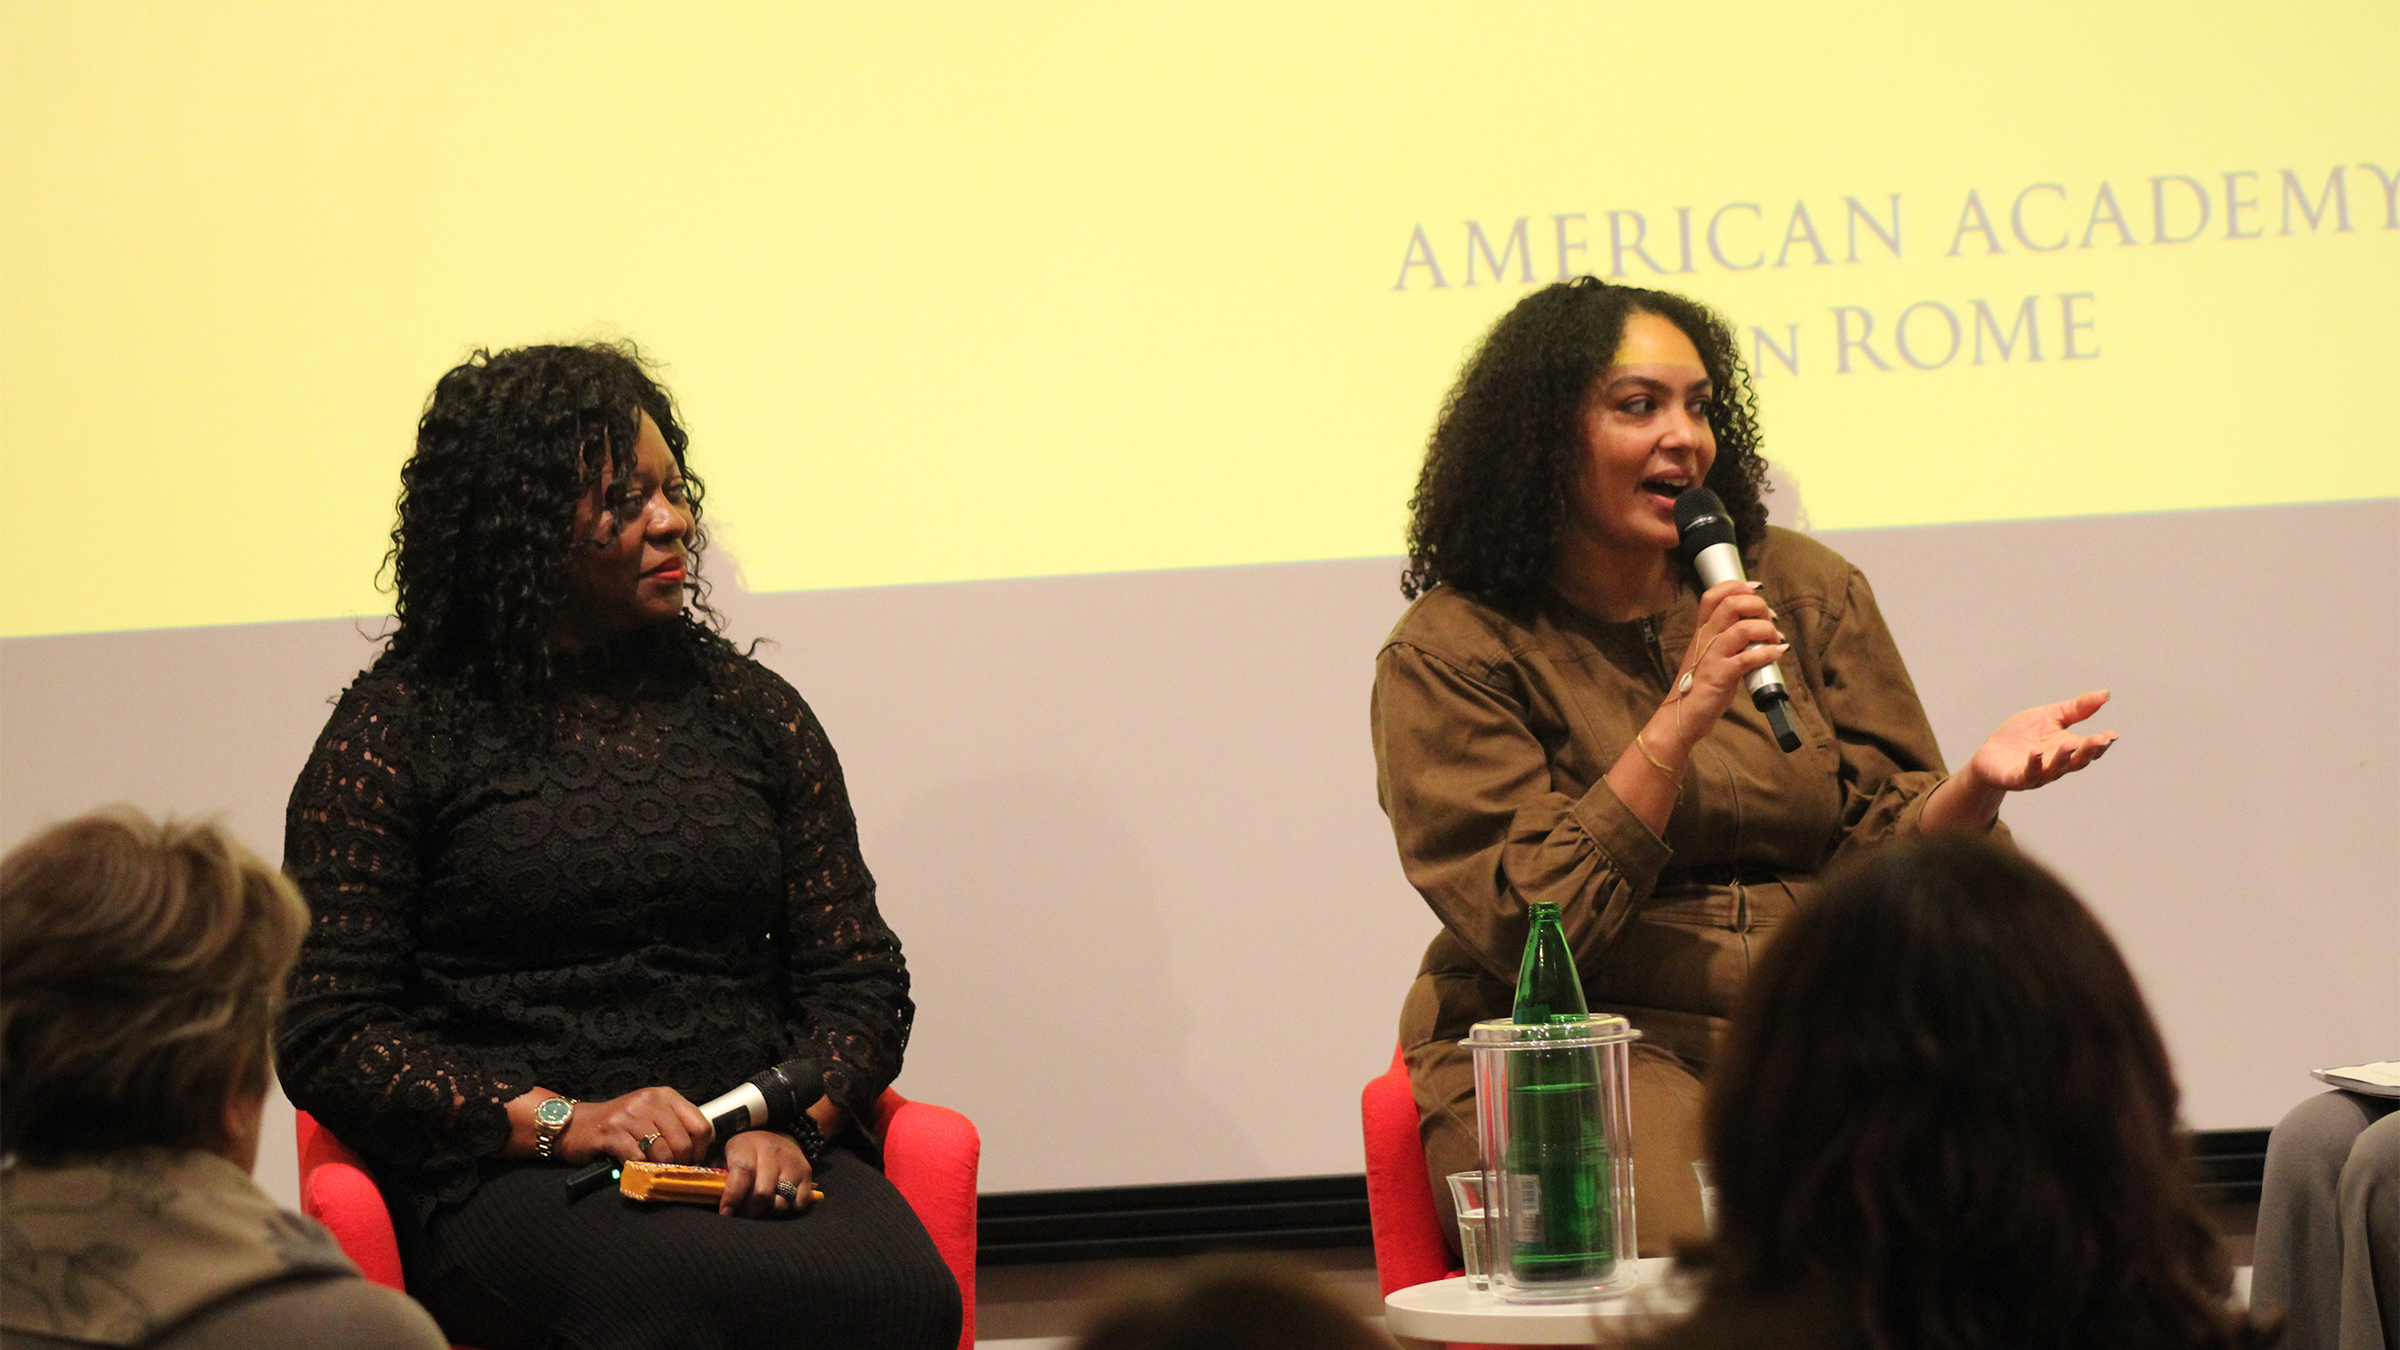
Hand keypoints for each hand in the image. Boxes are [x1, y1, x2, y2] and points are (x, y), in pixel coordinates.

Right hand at [562, 1086, 713, 1165]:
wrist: (577, 1124)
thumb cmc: (620, 1124)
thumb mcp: (653, 1115)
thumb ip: (677, 1126)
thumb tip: (702, 1149)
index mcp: (665, 1096)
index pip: (700, 1125)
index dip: (699, 1150)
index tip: (691, 1161)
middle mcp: (649, 1101)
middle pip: (682, 1143)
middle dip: (679, 1163)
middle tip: (669, 1170)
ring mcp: (629, 1115)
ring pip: (662, 1153)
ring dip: (659, 1168)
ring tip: (651, 1169)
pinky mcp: (611, 1132)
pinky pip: (637, 1158)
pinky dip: (639, 1169)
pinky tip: (634, 1167)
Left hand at [717, 1130, 815, 1218]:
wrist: (777, 1134)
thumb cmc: (744, 1151)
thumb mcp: (726, 1154)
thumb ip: (716, 1174)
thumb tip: (704, 1196)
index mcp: (747, 1146)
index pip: (743, 1173)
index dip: (733, 1196)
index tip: (726, 1213)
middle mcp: (772, 1152)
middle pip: (763, 1193)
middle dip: (750, 1210)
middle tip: (742, 1214)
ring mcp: (792, 1163)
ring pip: (782, 1201)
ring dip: (768, 1212)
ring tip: (759, 1210)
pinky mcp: (807, 1173)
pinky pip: (799, 1203)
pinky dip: (787, 1209)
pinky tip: (776, 1205)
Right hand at [1657, 579, 1788, 754]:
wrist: (1681, 716)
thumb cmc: (1699, 687)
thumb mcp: (1710, 656)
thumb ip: (1730, 641)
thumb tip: (1760, 629)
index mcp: (1702, 631)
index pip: (1713, 595)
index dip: (1736, 586)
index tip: (1755, 589)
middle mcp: (1705, 638)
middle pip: (1731, 604)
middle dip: (1758, 606)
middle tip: (1770, 620)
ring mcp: (1712, 656)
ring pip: (1743, 628)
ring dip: (1767, 630)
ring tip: (1776, 639)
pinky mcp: (1720, 675)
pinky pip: (1748, 658)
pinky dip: (1768, 653)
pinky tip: (1778, 653)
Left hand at [1965, 689, 2116, 792]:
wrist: (1990, 754)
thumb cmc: (2022, 736)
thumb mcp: (2050, 716)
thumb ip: (2076, 709)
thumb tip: (2106, 694)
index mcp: (2066, 748)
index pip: (2089, 749)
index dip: (2101, 744)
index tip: (2112, 735)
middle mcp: (2055, 764)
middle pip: (2077, 761)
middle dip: (2089, 751)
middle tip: (2099, 740)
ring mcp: (2037, 773)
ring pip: (2055, 770)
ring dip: (2063, 758)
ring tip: (2069, 744)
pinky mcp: (2016, 778)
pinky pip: (2027, 774)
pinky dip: (2033, 765)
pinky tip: (2036, 753)